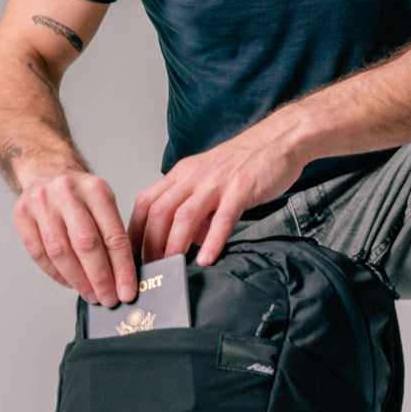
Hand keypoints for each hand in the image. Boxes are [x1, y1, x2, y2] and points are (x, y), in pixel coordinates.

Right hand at [13, 170, 137, 304]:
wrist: (47, 169)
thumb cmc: (81, 194)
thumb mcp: (105, 203)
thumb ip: (114, 235)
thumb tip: (124, 280)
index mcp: (96, 190)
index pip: (113, 236)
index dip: (122, 269)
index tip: (127, 292)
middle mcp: (67, 192)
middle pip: (86, 244)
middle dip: (99, 278)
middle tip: (108, 299)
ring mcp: (41, 202)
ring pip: (60, 252)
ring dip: (77, 280)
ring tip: (90, 295)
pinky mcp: (22, 214)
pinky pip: (39, 254)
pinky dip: (56, 274)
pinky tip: (70, 283)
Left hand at [128, 119, 305, 265]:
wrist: (279, 141)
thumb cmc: (245, 164)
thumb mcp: (209, 183)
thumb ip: (196, 211)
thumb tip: (187, 241)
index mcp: (181, 174)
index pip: (145, 203)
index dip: (135, 232)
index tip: (132, 257)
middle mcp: (193, 176)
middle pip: (159, 212)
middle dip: (150, 245)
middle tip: (150, 270)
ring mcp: (216, 182)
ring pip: (184, 216)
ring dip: (174, 245)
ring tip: (171, 268)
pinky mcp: (241, 189)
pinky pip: (222, 218)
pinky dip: (212, 241)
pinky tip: (207, 259)